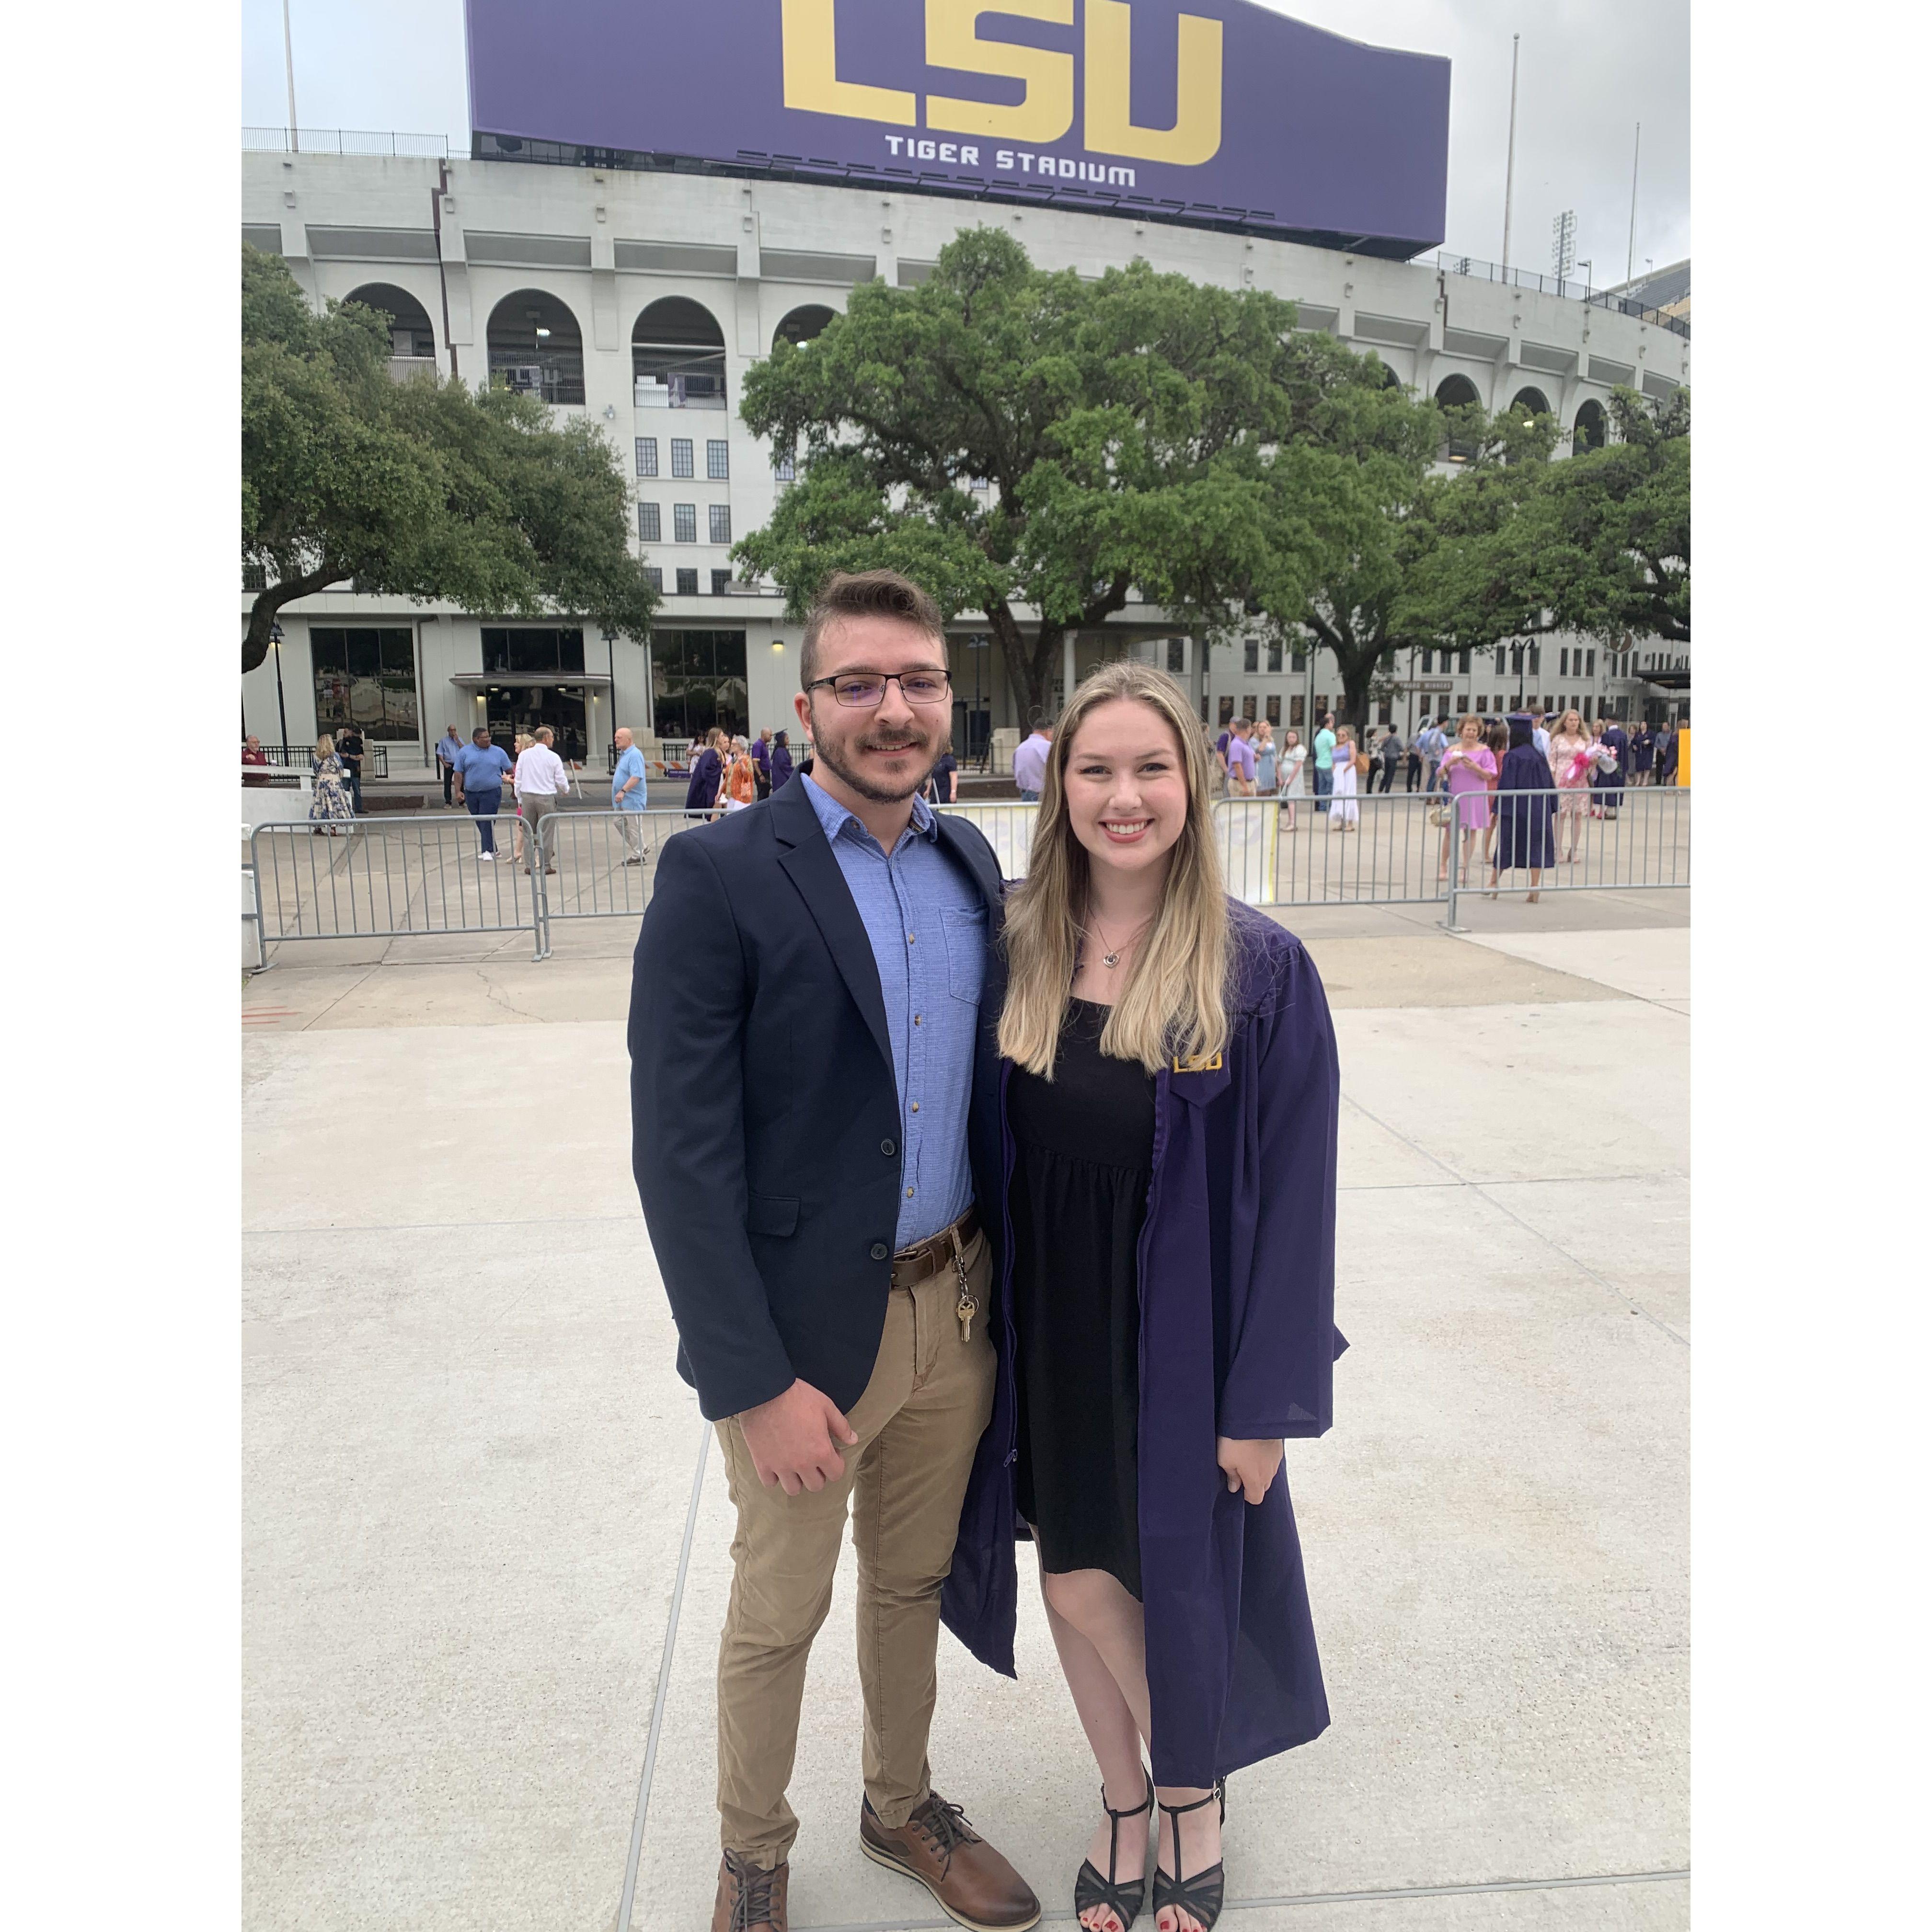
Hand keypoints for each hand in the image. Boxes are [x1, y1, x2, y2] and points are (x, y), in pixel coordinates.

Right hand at [739, 1380, 858, 1494]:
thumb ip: (841, 1426)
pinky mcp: (762, 1463)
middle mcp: (802, 1464)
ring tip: (796, 1464)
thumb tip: (853, 1440)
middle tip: (814, 1457)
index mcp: (820, 1451)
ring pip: (793, 1489)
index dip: (836, 1463)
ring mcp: (781, 1466)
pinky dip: (774, 1477)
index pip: (836, 1474)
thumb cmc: (798, 1396)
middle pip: (815, 1486)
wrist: (766, 1392)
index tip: (831, 1451)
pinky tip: (777, 1463)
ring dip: (797, 1480)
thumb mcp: (826, 1406)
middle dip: (818, 1474)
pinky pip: (770, 1483)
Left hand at [1216, 1436, 1282, 1504]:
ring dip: (1259, 1469)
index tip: (1239, 1486)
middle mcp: (1269, 1473)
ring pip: (1268, 1472)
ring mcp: (1276, 1459)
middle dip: (1253, 1483)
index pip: (1256, 1498)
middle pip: (1263, 1486)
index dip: (1247, 1495)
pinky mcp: (1279, 1447)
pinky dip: (1265, 1457)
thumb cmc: (1236, 1439)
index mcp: (1256, 1480)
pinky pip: (1272, 1458)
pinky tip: (1255, 1446)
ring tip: (1247, 1455)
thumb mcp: (1225, 1459)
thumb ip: (1231, 1475)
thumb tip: (1234, 1487)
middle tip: (1240, 1469)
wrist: (1254, 1416)